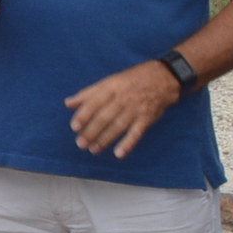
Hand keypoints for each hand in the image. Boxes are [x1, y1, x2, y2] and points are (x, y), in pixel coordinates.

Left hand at [65, 58, 181, 156]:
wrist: (165, 78)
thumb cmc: (132, 80)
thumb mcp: (110, 81)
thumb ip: (88, 93)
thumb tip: (68, 103)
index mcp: (112, 87)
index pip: (95, 103)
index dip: (84, 115)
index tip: (74, 127)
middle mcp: (124, 98)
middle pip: (105, 117)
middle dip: (92, 131)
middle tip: (80, 144)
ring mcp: (136, 109)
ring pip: (118, 126)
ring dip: (105, 140)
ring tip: (93, 150)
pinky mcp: (147, 118)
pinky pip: (137, 132)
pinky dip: (128, 144)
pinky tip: (119, 154)